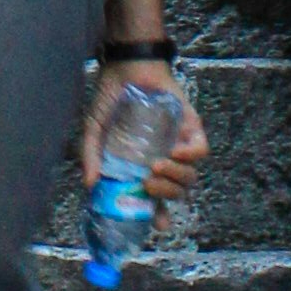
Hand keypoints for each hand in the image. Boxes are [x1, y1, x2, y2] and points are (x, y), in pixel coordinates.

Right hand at [77, 65, 206, 202]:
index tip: (158, 225)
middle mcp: (165, 159)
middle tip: (148, 187)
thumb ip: (91, 156)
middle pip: (179, 192)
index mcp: (144, 166)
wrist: (126, 65)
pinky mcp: (191, 126)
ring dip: (176, 178)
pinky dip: (190, 156)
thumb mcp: (94, 130)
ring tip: (155, 168)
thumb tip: (90, 186)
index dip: (161, 215)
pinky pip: (201, 150)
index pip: (159, 199)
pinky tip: (174, 152)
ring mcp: (179, 143)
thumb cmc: (111, 97)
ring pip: (191, 176)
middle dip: (166, 196)